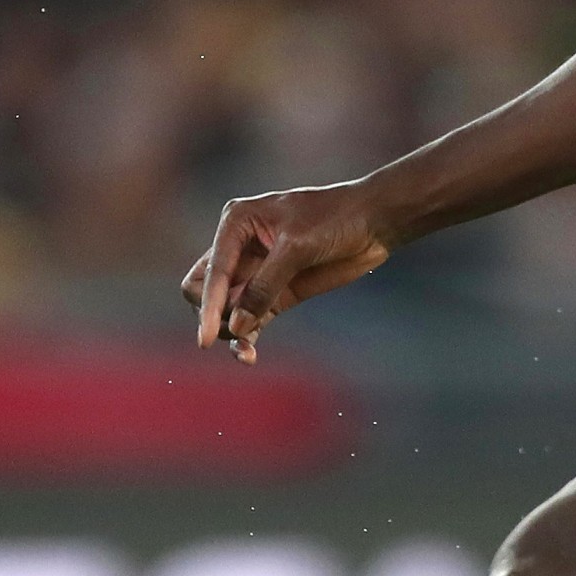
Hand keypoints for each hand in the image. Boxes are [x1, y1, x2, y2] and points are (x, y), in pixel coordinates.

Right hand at [182, 183, 390, 361]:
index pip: (209, 272)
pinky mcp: (275, 294)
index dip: (207, 306)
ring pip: (224, 310)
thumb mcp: (297, 247)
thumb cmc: (334, 218)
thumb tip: (236, 326)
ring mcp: (256, 273)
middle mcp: (239, 248)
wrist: (373, 222)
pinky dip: (246, 338)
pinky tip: (249, 357)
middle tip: (237, 328)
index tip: (206, 339)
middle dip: (213, 314)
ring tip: (247, 353)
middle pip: (203, 290)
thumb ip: (265, 285)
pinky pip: (250, 321)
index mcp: (236, 223)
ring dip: (229, 333)